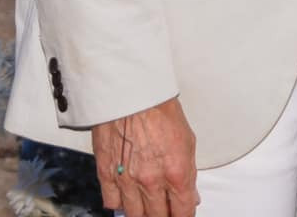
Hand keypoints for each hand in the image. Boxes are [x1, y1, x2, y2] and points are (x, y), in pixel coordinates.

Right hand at [93, 97, 197, 216]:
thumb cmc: (159, 110)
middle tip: (164, 211)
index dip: (183, 216)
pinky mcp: (106, 174)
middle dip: (163, 216)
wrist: (130, 93)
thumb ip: (188, 173)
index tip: (182, 215)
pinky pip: (111, 203)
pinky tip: (126, 196)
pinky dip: (119, 203)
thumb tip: (190, 196)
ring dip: (142, 213)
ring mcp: (127, 180)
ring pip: (134, 215)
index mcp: (176, 172)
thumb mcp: (187, 140)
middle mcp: (151, 181)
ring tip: (147, 207)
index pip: (182, 212)